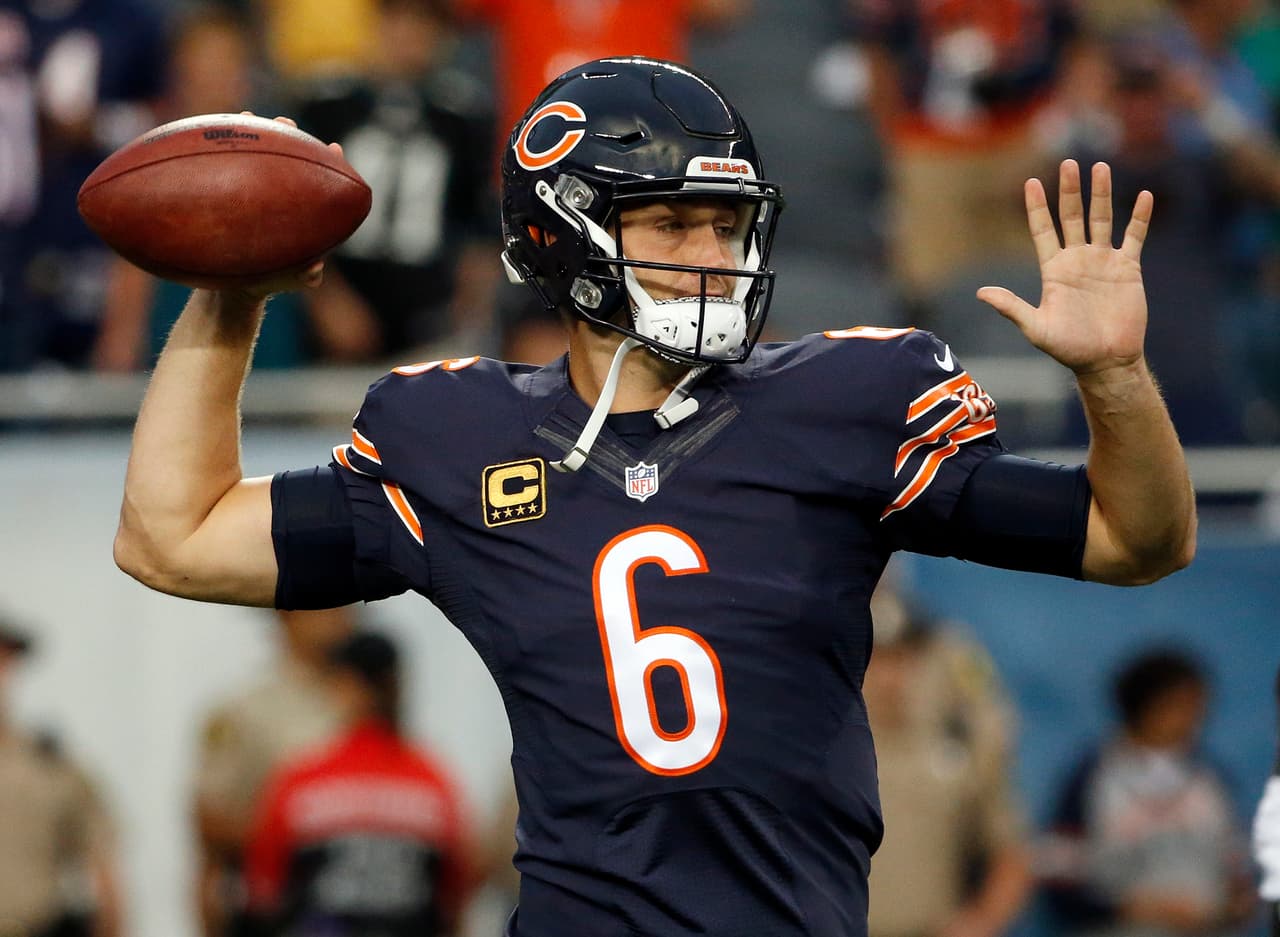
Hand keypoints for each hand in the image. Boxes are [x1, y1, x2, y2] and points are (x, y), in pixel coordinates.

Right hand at [215, 114, 342, 302]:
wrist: (235, 286)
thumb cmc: (268, 281)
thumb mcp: (287, 280)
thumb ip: (304, 276)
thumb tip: (315, 270)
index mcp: (305, 211)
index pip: (322, 180)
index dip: (330, 164)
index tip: (334, 149)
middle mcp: (282, 196)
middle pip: (291, 159)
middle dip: (291, 136)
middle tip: (286, 122)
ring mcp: (256, 192)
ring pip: (259, 156)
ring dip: (257, 133)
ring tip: (249, 116)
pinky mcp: (232, 193)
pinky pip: (228, 167)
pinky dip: (224, 149)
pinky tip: (214, 131)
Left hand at [977, 160, 1151, 376]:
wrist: (1106, 361)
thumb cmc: (1069, 349)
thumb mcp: (1036, 328)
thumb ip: (1011, 307)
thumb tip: (980, 293)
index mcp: (1054, 270)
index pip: (1043, 231)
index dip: (1036, 208)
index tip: (1030, 183)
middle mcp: (1077, 260)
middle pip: (1072, 217)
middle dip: (1069, 191)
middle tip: (1068, 163)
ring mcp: (1103, 262)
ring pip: (1102, 219)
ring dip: (1102, 194)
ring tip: (1101, 167)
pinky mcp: (1128, 269)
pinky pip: (1134, 237)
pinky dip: (1139, 217)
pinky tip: (1143, 195)